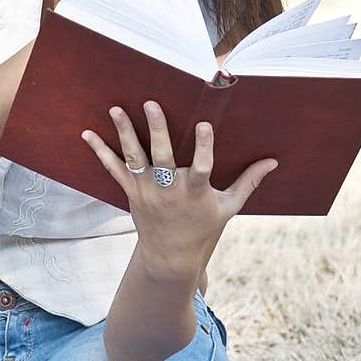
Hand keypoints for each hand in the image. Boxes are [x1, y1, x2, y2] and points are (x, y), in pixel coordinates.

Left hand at [81, 102, 276, 282]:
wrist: (171, 256)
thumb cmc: (203, 228)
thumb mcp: (228, 207)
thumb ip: (248, 182)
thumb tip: (273, 161)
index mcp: (195, 192)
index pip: (201, 167)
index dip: (204, 146)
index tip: (205, 124)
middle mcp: (169, 190)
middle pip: (162, 157)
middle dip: (157, 131)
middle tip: (151, 104)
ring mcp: (147, 191)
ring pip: (135, 159)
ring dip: (124, 133)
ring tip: (116, 109)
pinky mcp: (132, 193)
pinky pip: (114, 170)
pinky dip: (100, 152)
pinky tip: (87, 134)